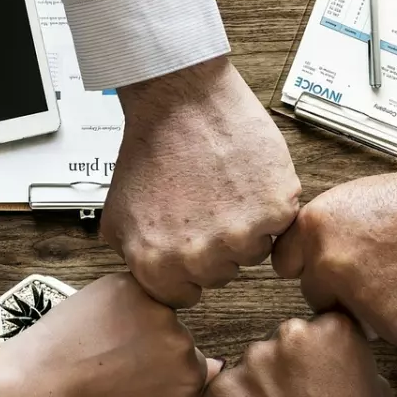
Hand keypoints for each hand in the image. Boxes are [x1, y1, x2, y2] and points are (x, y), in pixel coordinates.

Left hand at [1, 273, 220, 396]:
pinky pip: (137, 291)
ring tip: (105, 342)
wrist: (42, 380)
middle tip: (118, 361)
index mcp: (189, 377)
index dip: (165, 371)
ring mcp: (157, 309)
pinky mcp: (132, 285)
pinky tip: (99, 323)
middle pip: (178, 337)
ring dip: (139, 321)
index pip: (195, 366)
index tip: (142, 376)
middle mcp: (182, 340)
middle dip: (155, 345)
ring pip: (158, 312)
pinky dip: (121, 302)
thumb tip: (214, 377)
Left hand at [104, 57, 300, 306]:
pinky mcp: (274, 210)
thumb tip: (155, 281)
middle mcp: (199, 257)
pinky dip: (269, 205)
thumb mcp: (117, 215)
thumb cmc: (151, 148)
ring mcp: (240, 236)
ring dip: (245, 228)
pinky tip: (246, 180)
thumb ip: (136, 259)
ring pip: (253, 253)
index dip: (186, 268)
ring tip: (225, 190)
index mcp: (157, 265)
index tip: (188, 242)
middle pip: (220, 276)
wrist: (181, 100)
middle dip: (215, 247)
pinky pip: (279, 226)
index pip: (183, 296)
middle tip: (205, 206)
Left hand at [202, 314, 394, 396]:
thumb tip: (333, 358)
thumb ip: (352, 363)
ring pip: (254, 367)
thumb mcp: (379, 396)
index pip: (322, 327)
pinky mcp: (220, 392)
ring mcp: (250, 363)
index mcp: (333, 332)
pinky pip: (226, 392)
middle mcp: (289, 337)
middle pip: (285, 343)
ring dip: (262, 389)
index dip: (321, 357)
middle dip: (289, 369)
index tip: (322, 380)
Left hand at [272, 154, 396, 347]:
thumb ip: (323, 234)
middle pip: (317, 297)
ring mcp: (360, 298)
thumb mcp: (352, 200)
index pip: (285, 266)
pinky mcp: (395, 326)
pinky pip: (393, 334)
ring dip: (374, 309)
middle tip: (381, 270)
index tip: (326, 267)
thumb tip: (306, 261)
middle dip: (341, 291)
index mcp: (314, 229)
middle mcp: (329, 264)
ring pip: (353, 321)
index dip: (310, 266)